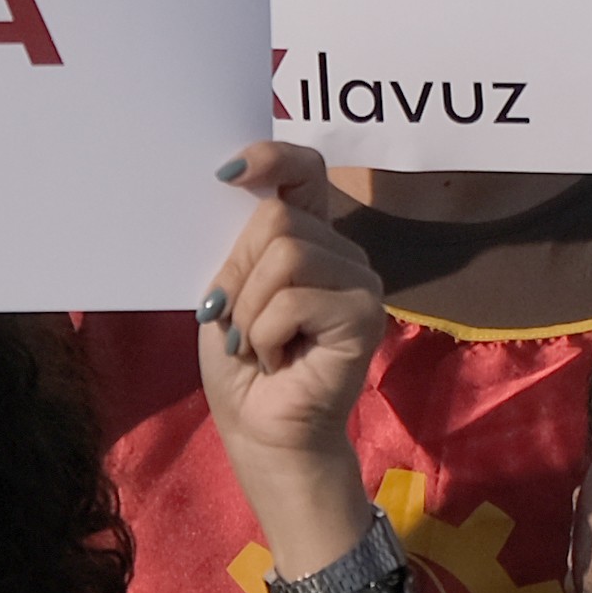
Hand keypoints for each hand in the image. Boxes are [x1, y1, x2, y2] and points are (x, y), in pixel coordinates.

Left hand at [194, 140, 391, 557]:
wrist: (264, 436)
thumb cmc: (242, 368)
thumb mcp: (226, 295)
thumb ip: (238, 247)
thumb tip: (236, 191)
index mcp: (308, 238)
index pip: (305, 170)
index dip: (271, 156)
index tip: (227, 172)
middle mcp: (342, 252)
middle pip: (277, 220)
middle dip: (238, 275)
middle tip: (235, 322)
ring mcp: (360, 282)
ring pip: (286, 255)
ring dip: (249, 310)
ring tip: (257, 346)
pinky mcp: (364, 315)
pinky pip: (294, 299)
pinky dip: (265, 332)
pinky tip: (277, 359)